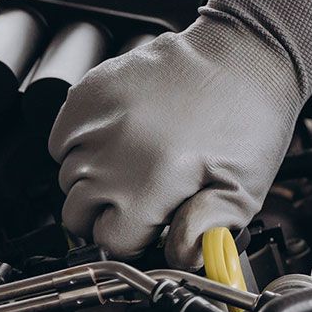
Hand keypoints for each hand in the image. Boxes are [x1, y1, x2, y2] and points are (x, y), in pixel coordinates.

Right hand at [49, 0, 311, 265]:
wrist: (246, 54)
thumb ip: (206, 232)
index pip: (111, 240)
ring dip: (94, 178)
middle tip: (144, 194)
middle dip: (108, 212)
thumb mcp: (244, 190)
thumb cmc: (250, 118)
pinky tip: (119, 137)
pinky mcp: (89, 91)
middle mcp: (115, 152)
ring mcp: (97, 119)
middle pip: (79, 213)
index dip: (134, 237)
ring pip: (67, 177)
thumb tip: (179, 257)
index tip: (151, 224)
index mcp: (152, 183)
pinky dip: (80, 143)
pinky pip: (60, 137)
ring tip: (138, 160)